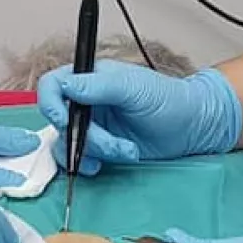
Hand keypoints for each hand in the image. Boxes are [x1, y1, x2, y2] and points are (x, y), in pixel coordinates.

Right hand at [35, 64, 241, 171]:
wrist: (193, 127)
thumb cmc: (168, 99)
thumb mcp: (133, 87)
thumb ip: (98, 86)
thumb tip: (66, 87)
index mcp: (91, 79)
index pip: (53, 86)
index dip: (50, 103)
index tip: (65, 120)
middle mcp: (87, 102)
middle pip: (59, 120)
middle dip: (83, 136)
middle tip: (109, 143)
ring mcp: (93, 126)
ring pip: (68, 143)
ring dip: (94, 151)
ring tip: (124, 150)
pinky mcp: (101, 148)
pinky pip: (80, 158)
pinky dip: (90, 163)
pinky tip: (110, 163)